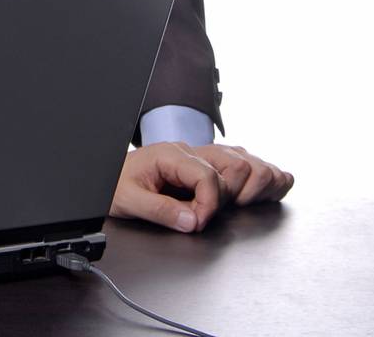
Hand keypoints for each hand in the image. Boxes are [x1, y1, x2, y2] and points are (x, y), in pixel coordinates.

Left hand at [109, 141, 292, 232]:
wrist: (110, 173)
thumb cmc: (117, 183)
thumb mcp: (128, 200)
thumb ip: (159, 211)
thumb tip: (192, 222)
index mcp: (172, 154)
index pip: (209, 176)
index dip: (209, 205)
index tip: (197, 222)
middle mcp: (192, 151)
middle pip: (237, 164)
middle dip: (232, 196)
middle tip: (209, 215)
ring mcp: (204, 156)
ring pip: (246, 160)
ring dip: (252, 184)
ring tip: (238, 205)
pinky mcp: (210, 165)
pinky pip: (246, 162)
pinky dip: (261, 177)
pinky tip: (263, 193)